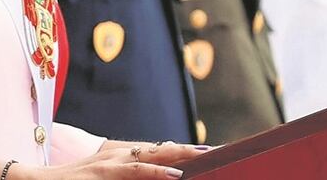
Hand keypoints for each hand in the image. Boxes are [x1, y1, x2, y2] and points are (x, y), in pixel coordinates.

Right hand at [18, 141, 207, 178]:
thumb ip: (127, 179)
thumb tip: (158, 178)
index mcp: (121, 158)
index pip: (161, 152)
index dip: (188, 152)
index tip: (214, 153)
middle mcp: (119, 155)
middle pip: (166, 150)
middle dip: (194, 151)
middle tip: (224, 151)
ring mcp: (111, 162)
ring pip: (156, 156)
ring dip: (183, 156)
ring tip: (208, 156)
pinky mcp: (102, 173)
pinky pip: (135, 172)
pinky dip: (157, 173)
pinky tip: (175, 176)